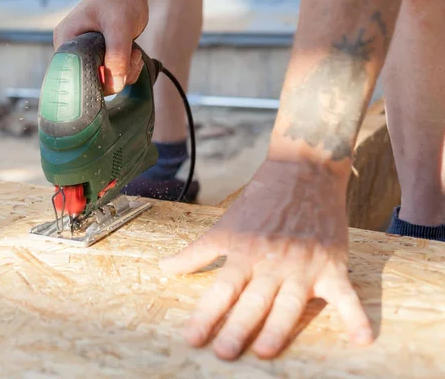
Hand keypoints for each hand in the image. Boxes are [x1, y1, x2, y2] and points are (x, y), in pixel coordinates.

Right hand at [53, 0, 149, 94]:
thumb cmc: (119, 0)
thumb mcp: (119, 27)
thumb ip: (117, 54)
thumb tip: (116, 82)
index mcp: (67, 42)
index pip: (73, 76)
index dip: (94, 82)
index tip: (115, 72)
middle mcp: (74, 52)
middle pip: (90, 82)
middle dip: (115, 77)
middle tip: (131, 58)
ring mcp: (88, 56)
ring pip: (105, 82)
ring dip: (125, 73)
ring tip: (134, 53)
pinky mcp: (101, 59)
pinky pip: (113, 77)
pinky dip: (128, 71)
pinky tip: (134, 55)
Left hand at [159, 159, 372, 359]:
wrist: (304, 171)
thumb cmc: (260, 201)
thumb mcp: (224, 225)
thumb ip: (196, 252)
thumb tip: (162, 269)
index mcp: (244, 251)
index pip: (221, 289)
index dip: (206, 315)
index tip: (192, 339)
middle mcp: (271, 260)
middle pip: (252, 300)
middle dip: (237, 328)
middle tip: (224, 353)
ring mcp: (303, 263)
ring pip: (290, 302)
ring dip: (278, 327)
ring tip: (265, 350)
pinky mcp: (331, 263)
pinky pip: (345, 294)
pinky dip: (355, 315)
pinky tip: (362, 340)